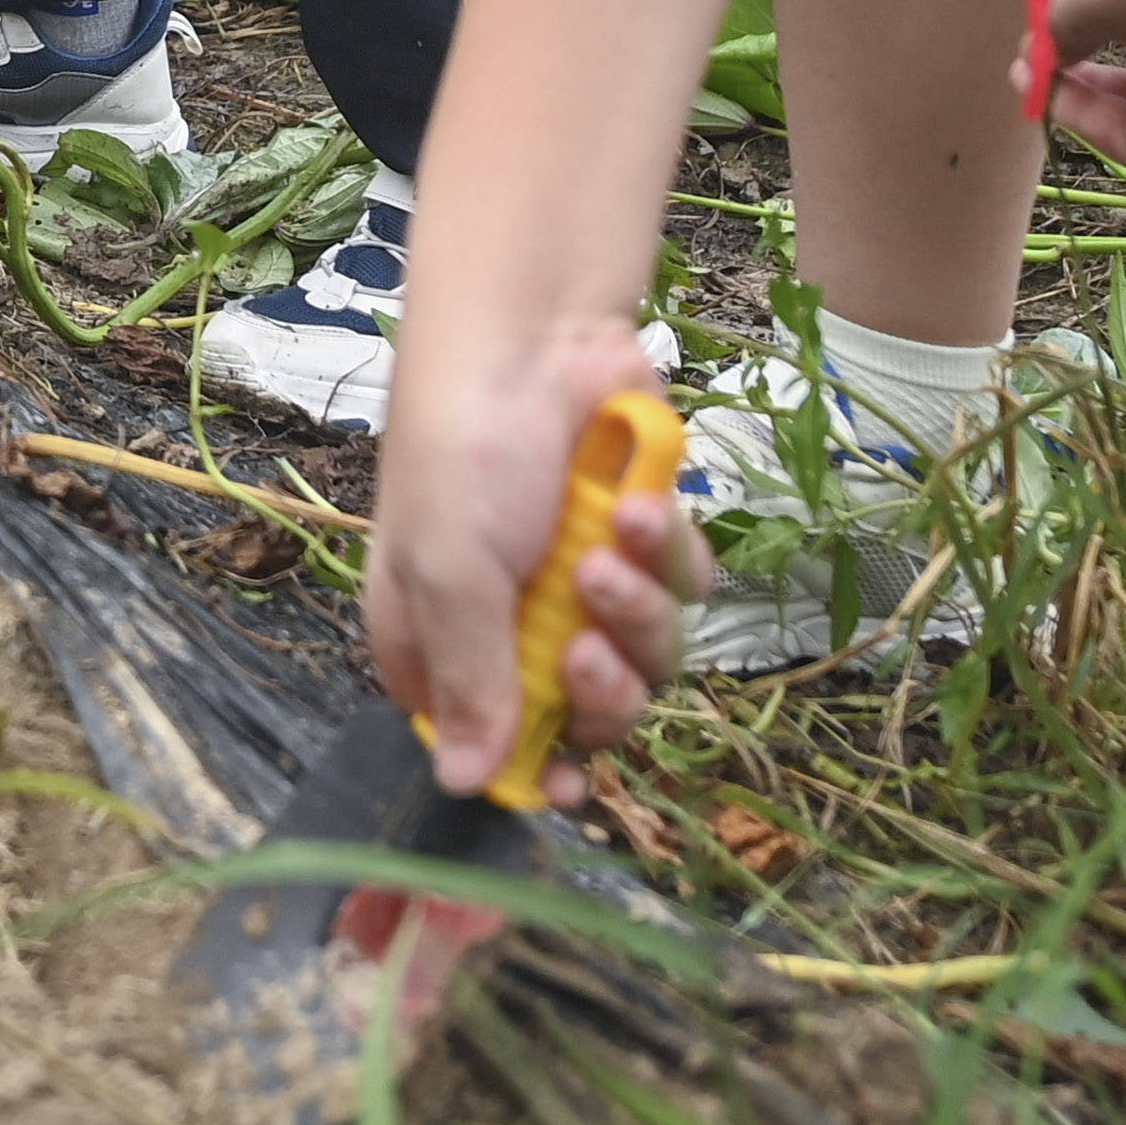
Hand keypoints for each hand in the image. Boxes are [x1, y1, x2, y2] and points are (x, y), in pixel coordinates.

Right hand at [364, 317, 702, 795]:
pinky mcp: (646, 542)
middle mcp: (517, 626)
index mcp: (444, 641)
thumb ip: (471, 682)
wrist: (538, 335)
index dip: (535, 769)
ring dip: (634, 611)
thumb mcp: (450, 571)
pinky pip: (681, 589)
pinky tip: (634, 504)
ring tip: (609, 548)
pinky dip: (664, 552)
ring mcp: (586, 584)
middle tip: (590, 652)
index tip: (572, 785)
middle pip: (585, 715)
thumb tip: (464, 790)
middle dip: (601, 692)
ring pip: (645, 657)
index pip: (490, 744)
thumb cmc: (465, 452)